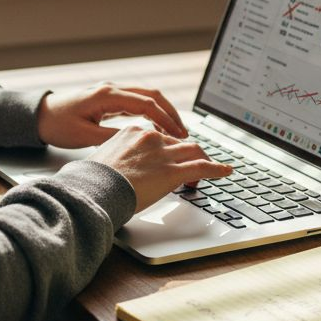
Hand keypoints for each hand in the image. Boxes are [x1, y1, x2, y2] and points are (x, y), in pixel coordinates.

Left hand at [37, 83, 188, 148]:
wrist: (39, 116)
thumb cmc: (57, 125)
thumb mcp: (85, 137)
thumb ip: (113, 138)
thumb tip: (140, 142)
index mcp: (107, 96)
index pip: (146, 104)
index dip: (166, 120)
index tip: (179, 135)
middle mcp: (111, 90)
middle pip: (152, 95)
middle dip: (171, 113)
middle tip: (184, 133)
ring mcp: (111, 93)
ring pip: (146, 97)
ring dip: (162, 113)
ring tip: (176, 132)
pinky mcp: (109, 100)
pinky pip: (136, 103)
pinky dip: (150, 114)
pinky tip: (157, 128)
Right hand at [87, 125, 232, 211]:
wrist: (94, 190)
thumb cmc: (93, 180)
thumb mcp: (104, 158)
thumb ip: (119, 157)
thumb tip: (119, 168)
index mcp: (134, 131)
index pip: (161, 135)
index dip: (170, 148)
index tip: (170, 157)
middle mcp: (151, 138)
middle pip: (180, 142)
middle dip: (188, 153)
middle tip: (191, 166)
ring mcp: (164, 154)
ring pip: (194, 151)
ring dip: (203, 160)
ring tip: (209, 170)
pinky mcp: (173, 171)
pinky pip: (202, 167)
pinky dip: (217, 168)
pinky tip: (226, 171)